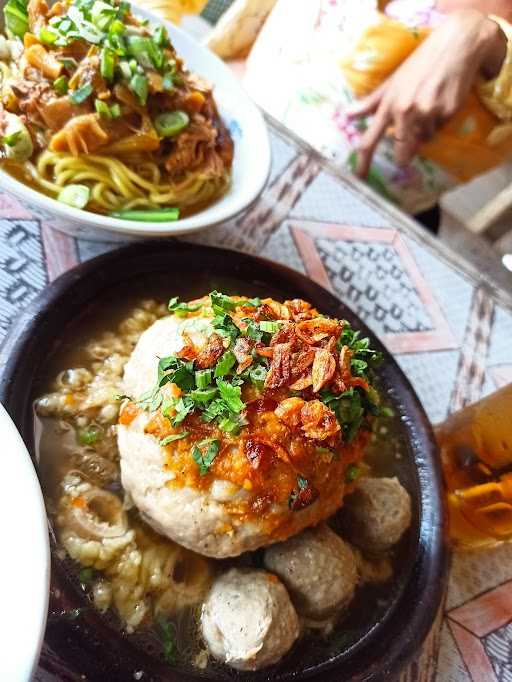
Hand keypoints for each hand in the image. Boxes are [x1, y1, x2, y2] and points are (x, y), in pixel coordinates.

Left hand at [347, 10, 506, 176]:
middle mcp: (406, 112)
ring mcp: (428, 113)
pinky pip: (440, 129)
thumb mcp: (392, 82)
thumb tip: (348, 115)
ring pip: (424, 139)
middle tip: (407, 150)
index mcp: (389, 105)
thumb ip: (371, 102)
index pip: (370, 140)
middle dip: (405, 155)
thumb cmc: (419, 64)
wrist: (455, 45)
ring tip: (429, 106)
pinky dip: (440, 121)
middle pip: (402, 152)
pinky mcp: (448, 112)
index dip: (363, 162)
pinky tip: (442, 102)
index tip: (360, 177)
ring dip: (425, 131)